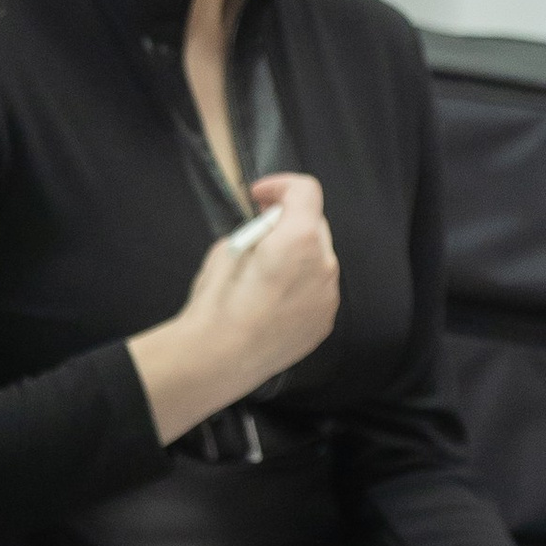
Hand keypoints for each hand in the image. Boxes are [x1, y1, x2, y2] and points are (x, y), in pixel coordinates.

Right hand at [126, 177, 341, 442]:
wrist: (218, 359)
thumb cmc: (217, 303)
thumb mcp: (227, 249)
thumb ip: (257, 233)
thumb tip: (266, 236)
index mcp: (299, 239)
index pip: (306, 191)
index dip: (281, 186)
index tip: (258, 197)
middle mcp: (324, 266)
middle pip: (315, 225)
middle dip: (290, 223)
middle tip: (259, 235)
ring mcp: (328, 297)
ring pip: (320, 260)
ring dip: (298, 255)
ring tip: (264, 273)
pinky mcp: (324, 323)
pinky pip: (318, 290)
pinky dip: (301, 285)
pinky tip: (272, 301)